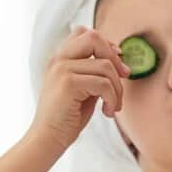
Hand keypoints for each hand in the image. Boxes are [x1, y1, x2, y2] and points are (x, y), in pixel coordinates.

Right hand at [28, 26, 128, 152]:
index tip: (118, 64)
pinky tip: (108, 112)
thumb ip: (94, 72)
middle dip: (115, 58)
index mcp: (59, 58)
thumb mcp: (83, 88)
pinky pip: (104, 83)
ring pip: (105, 65)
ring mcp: (61, 69)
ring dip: (117, 88)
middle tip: (124, 78)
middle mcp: (58, 59)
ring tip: (113, 106)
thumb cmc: (67, 117)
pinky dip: (113, 98)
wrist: (48, 139)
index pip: (84, 32)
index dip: (106, 44)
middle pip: (94, 38)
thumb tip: (118, 61)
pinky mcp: (68, 83)